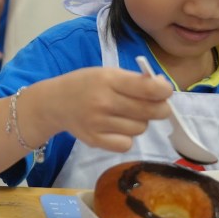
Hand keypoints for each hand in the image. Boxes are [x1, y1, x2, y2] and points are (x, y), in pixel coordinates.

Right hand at [39, 68, 172, 152]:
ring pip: (140, 128)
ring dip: (140, 122)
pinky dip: (127, 138)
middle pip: (151, 111)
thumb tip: (164, 90)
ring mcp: (98, 123)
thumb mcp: (107, 73)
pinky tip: (117, 129)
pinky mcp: (95, 141)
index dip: (164, 90)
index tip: (164, 91)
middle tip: (154, 105)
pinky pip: (127, 144)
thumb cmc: (86, 84)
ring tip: (125, 115)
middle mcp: (103, 102)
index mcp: (108, 80)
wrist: (54, 103)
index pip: (149, 89)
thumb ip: (135, 81)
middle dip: (160, 108)